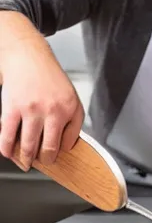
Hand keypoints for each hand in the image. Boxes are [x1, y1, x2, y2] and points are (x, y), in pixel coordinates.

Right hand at [0, 38, 83, 170]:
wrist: (29, 60)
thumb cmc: (52, 80)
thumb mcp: (73, 98)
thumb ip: (74, 122)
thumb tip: (68, 146)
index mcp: (68, 109)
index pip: (66, 142)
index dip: (60, 153)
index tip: (56, 157)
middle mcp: (50, 111)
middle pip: (47, 148)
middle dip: (44, 160)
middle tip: (42, 162)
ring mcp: (30, 111)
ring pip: (27, 146)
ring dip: (26, 159)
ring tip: (26, 162)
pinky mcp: (11, 109)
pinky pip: (7, 137)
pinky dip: (7, 149)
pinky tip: (9, 153)